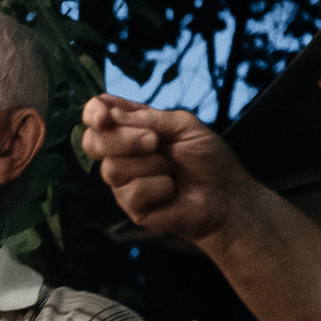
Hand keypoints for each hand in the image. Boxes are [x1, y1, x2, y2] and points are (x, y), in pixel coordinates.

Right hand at [80, 96, 262, 247]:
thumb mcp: (183, 125)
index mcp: (132, 129)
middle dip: (122, 139)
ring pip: (112, 168)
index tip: (105, 116)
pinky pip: (131, 192)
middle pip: (93, 142)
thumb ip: (148, 117)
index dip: (93, 113)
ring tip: (172, 169)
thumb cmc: (208, 159)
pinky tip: (172, 189)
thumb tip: (111, 113)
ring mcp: (125, 182)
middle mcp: (122, 154)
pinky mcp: (133, 207)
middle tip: (154, 142)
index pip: (96, 116)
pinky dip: (158, 186)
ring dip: (150, 165)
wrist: (227, 196)